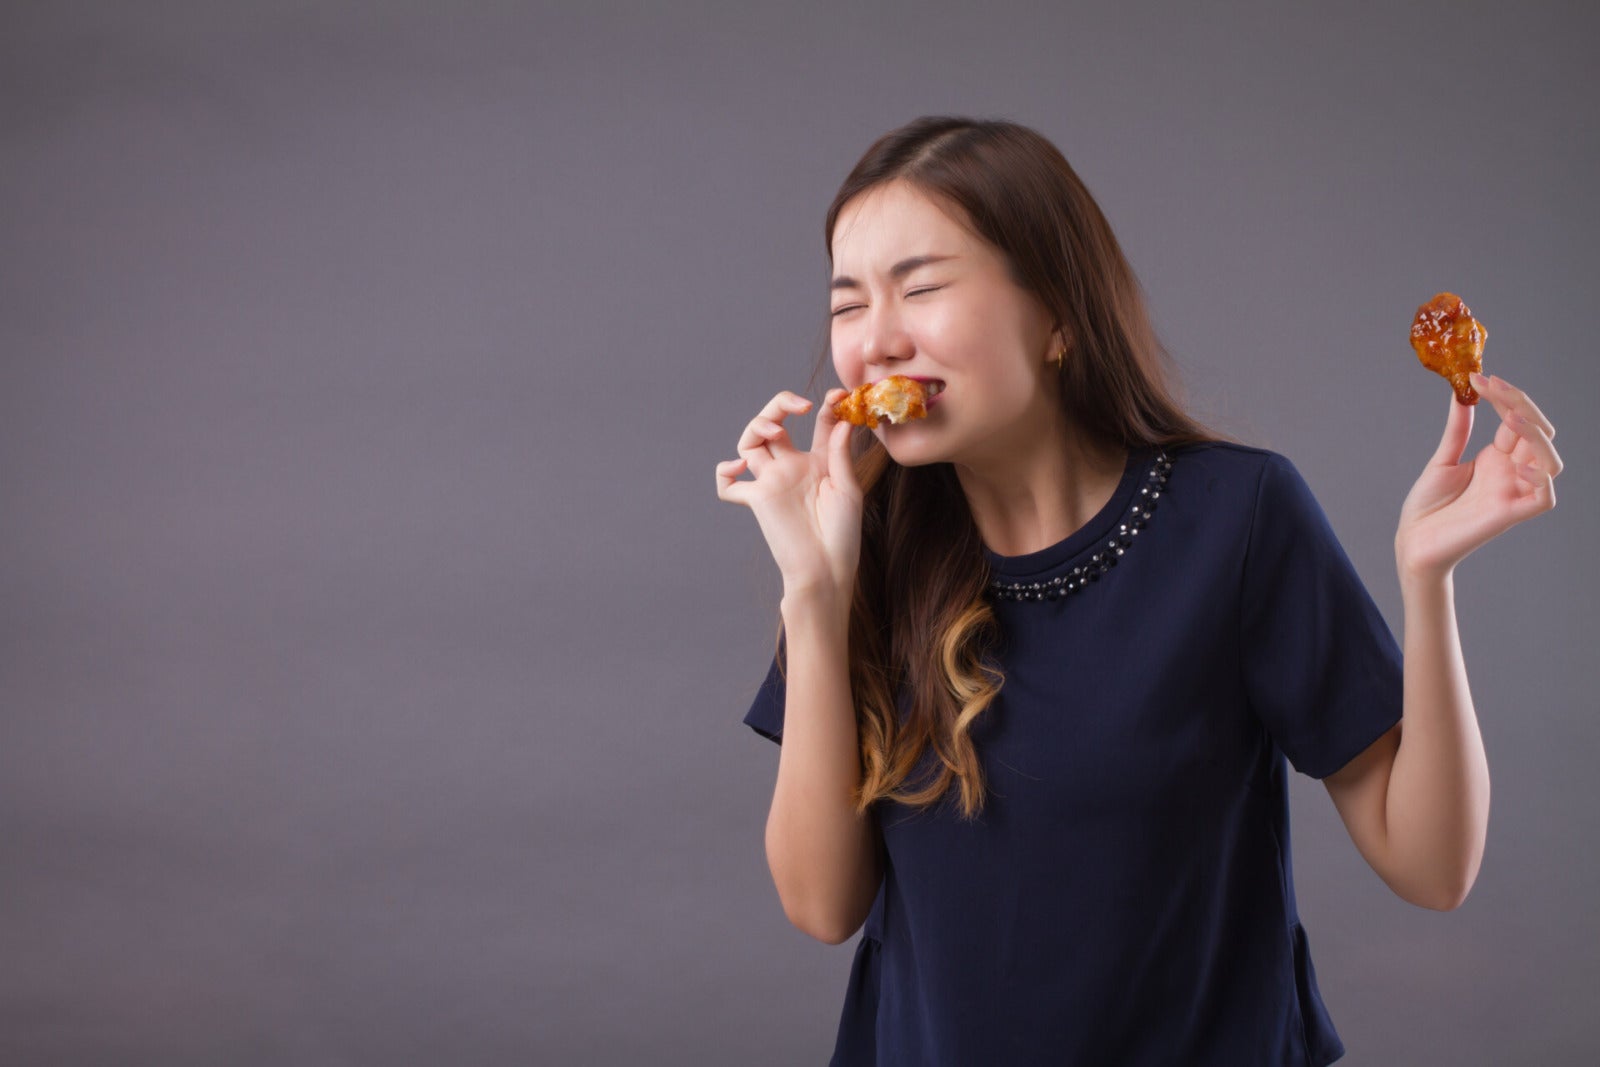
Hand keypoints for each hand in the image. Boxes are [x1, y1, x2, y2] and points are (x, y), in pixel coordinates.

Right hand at [715, 388, 862, 597]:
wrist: (825, 569)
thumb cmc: (842, 534)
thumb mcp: (848, 489)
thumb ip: (840, 454)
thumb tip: (842, 420)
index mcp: (819, 462)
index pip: (819, 423)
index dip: (827, 406)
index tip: (838, 396)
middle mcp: (792, 467)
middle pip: (775, 423)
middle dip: (780, 405)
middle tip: (799, 406)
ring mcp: (772, 481)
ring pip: (750, 442)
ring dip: (756, 426)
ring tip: (773, 431)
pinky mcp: (758, 500)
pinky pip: (729, 486)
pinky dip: (725, 473)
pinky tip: (738, 467)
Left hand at [1395, 372, 1561, 580]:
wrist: (1412, 541)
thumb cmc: (1427, 505)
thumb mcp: (1443, 459)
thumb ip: (1458, 429)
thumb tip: (1462, 394)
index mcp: (1497, 457)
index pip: (1517, 420)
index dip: (1505, 396)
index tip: (1480, 377)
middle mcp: (1511, 472)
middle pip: (1538, 433)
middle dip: (1522, 405)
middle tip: (1493, 386)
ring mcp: (1513, 492)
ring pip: (1551, 462)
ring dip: (1538, 436)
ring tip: (1511, 417)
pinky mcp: (1510, 515)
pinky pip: (1543, 498)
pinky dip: (1541, 480)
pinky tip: (1520, 466)